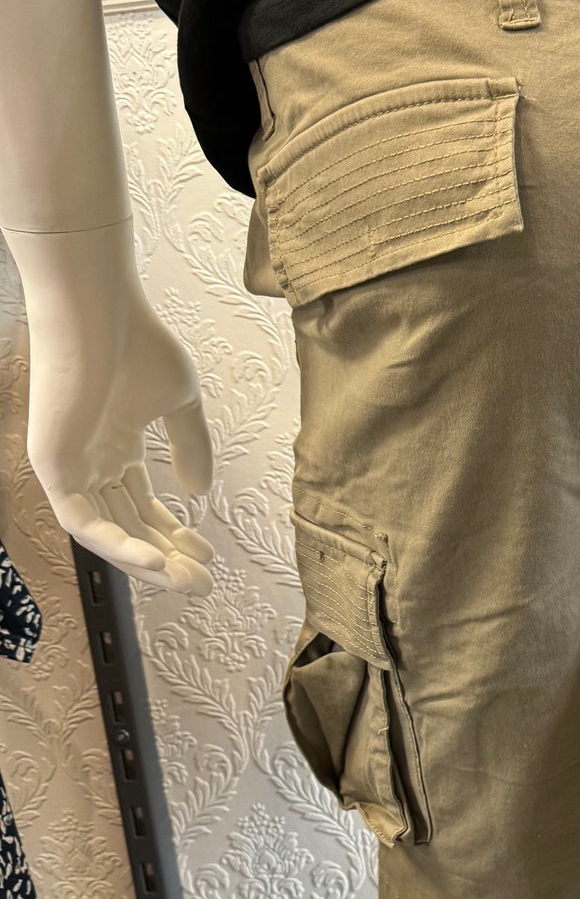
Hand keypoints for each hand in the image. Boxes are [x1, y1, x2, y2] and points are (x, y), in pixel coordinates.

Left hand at [7, 222, 215, 593]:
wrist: (99, 313)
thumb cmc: (138, 345)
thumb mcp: (181, 403)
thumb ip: (192, 448)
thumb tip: (198, 495)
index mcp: (116, 446)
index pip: (142, 506)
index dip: (174, 534)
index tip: (208, 555)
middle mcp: (91, 461)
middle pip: (128, 526)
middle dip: (166, 558)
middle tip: (201, 585)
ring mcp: (70, 466)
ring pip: (106, 533)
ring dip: (145, 562)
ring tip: (183, 582)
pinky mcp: (52, 467)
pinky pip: (81, 522)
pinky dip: (116, 545)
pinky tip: (153, 561)